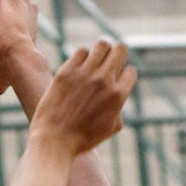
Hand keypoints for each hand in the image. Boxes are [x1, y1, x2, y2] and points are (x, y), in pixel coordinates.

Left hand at [30, 40, 136, 156]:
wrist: (55, 141)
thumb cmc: (82, 140)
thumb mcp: (109, 129)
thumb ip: (118, 108)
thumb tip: (118, 93)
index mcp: (118, 95)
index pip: (130, 71)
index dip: (123, 77)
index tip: (115, 83)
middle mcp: (104, 80)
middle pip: (120, 49)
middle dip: (116, 55)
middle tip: (107, 65)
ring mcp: (85, 74)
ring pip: (102, 44)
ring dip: (100, 52)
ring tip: (93, 63)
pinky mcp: (67, 71)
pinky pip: (81, 51)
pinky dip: (82, 57)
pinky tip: (78, 69)